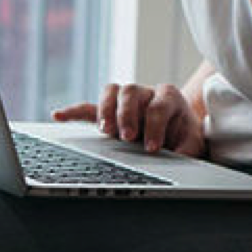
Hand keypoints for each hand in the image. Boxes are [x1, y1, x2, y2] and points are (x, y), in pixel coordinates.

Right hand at [52, 83, 206, 157]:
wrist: (180, 132)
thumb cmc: (185, 138)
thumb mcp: (193, 145)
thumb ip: (186, 150)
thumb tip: (176, 159)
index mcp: (168, 97)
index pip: (158, 106)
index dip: (154, 126)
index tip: (151, 148)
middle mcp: (145, 93)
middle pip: (131, 91)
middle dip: (127, 114)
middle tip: (127, 137)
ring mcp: (125, 101)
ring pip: (111, 92)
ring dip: (105, 111)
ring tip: (105, 131)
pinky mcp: (109, 112)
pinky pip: (88, 108)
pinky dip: (74, 112)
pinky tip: (58, 116)